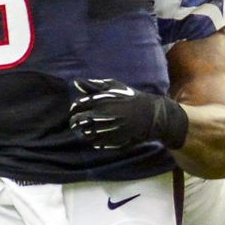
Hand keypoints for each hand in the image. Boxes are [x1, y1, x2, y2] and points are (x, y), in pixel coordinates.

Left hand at [69, 79, 188, 149]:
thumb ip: (93, 86)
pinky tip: (101, 133)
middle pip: (76, 122)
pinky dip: (95, 139)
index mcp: (99, 101)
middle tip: (77, 122)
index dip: (74, 108)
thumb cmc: (130, 98)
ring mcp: (105, 129)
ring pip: (85, 133)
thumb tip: (76, 82)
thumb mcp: (113, 87)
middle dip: (75, 121)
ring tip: (92, 126)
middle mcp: (100, 116)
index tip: (77, 109)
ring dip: (85, 130)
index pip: (76, 106)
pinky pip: (95, 142)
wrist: (150, 115)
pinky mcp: (111, 141)